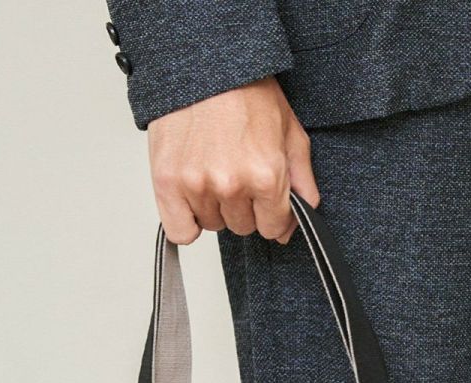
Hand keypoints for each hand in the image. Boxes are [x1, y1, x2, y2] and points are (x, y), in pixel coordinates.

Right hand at [147, 77, 319, 244]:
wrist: (203, 63)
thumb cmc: (246, 91)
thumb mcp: (290, 132)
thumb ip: (302, 182)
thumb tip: (297, 222)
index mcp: (265, 175)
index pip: (273, 228)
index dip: (271, 214)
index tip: (263, 198)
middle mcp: (231, 184)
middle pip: (242, 227)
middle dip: (243, 207)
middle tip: (235, 171)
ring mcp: (196, 185)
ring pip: (212, 225)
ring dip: (214, 207)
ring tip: (212, 170)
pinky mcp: (168, 183)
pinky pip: (180, 232)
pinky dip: (186, 221)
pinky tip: (192, 197)